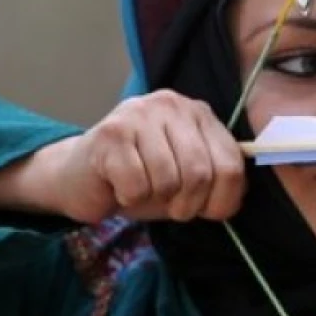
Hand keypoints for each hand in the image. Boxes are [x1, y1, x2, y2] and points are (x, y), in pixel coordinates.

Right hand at [36, 91, 246, 224]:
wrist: (79, 176)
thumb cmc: (140, 178)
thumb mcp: (187, 177)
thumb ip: (215, 178)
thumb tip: (236, 195)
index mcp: (198, 113)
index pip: (231, 162)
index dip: (223, 198)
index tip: (207, 211)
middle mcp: (171, 105)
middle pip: (200, 173)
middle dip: (188, 205)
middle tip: (171, 207)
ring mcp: (139, 114)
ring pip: (169, 180)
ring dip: (156, 200)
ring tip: (142, 189)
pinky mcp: (110, 133)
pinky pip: (137, 185)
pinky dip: (130, 197)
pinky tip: (120, 185)